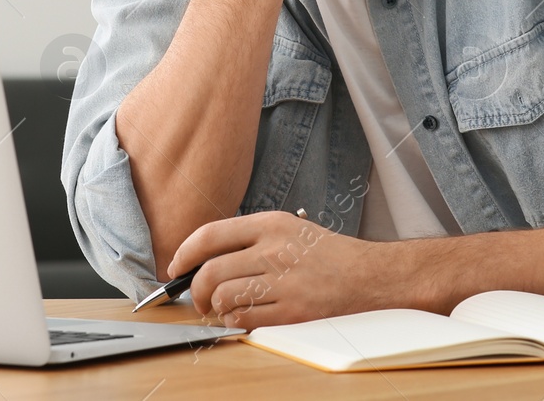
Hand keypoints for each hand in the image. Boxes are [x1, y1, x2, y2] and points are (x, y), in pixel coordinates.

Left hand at [167, 211, 389, 327]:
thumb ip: (249, 239)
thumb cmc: (326, 252)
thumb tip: (207, 258)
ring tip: (222, 307)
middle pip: (211, 272)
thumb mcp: (287, 227)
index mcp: (269, 224)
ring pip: (224, 297)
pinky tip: (241, 316)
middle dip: (196, 290)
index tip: (177, 267)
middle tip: (198, 297)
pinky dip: (234, 320)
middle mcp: (273, 250)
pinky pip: (246, 318)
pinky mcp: (292, 309)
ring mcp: (283, 281)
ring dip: (216, 307)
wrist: (366, 272)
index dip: (184, 253)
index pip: (210, 235)